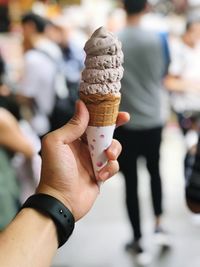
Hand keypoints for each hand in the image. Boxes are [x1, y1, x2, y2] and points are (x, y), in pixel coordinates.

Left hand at [37, 100, 128, 220]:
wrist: (61, 201)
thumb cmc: (55, 171)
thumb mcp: (57, 143)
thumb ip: (71, 125)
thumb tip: (81, 105)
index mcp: (73, 137)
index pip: (89, 120)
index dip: (101, 112)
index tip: (112, 105)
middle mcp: (84, 147)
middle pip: (104, 131)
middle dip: (114, 126)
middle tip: (124, 118)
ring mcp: (94, 160)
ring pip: (113, 147)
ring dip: (114, 149)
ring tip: (107, 156)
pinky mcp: (101, 173)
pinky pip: (113, 165)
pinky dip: (111, 168)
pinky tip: (101, 176)